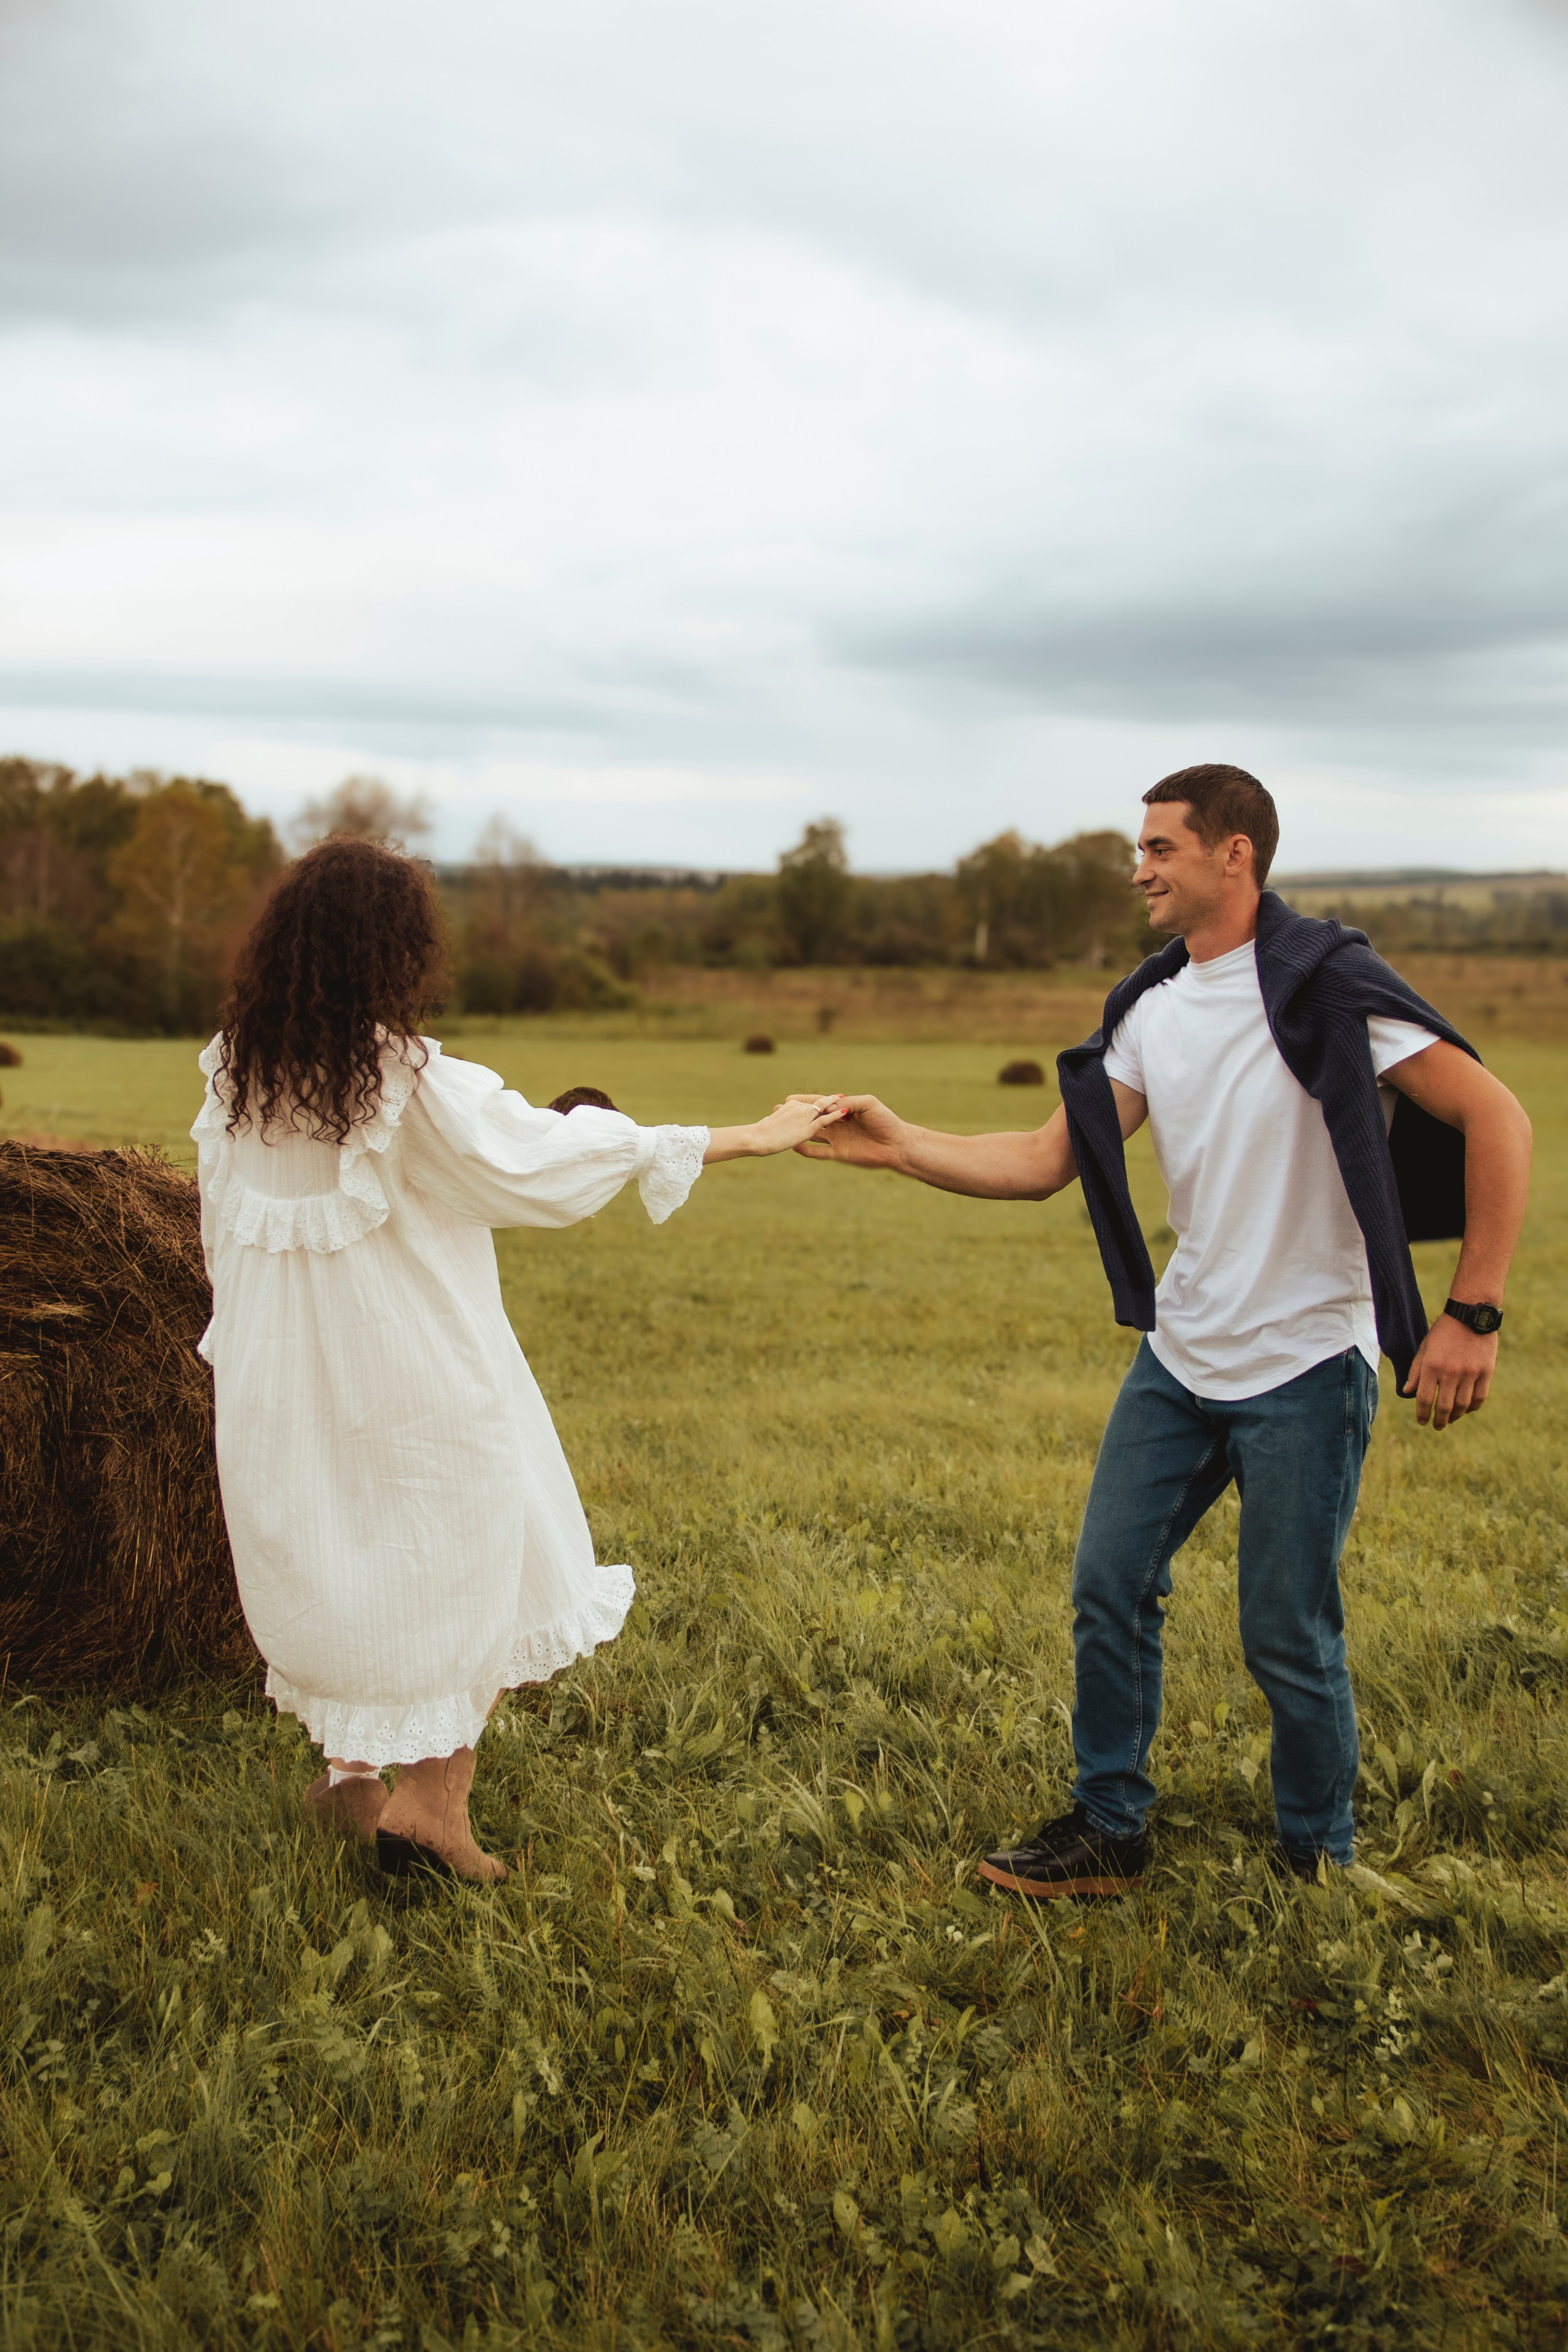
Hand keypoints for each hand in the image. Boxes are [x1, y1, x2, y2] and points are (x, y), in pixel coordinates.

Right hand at [746, 1094, 847, 1155]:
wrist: (753, 1139)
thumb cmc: (755, 1133)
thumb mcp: (768, 1124)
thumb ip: (780, 1119)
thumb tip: (778, 1116)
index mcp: (791, 1107)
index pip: (808, 1103)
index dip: (816, 1101)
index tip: (824, 1099)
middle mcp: (799, 1109)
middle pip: (819, 1104)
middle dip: (830, 1101)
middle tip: (840, 1096)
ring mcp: (804, 1118)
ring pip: (824, 1108)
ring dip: (836, 1106)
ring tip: (847, 1104)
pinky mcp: (808, 1129)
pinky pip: (825, 1119)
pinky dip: (835, 1115)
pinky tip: (844, 1112)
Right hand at [792, 1093, 907, 1169]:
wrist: (896, 1145)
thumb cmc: (886, 1121)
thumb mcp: (868, 1104)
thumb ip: (848, 1103)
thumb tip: (828, 1107)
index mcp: (843, 1110)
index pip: (820, 1104)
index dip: (805, 1101)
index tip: (788, 1099)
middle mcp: (837, 1124)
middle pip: (812, 1119)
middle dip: (796, 1116)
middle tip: (777, 1112)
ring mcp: (836, 1139)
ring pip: (812, 1135)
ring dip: (797, 1132)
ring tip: (781, 1129)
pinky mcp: (838, 1153)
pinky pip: (818, 1152)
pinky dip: (807, 1150)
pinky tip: (794, 1147)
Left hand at [1401, 1314, 1498, 1428]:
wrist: (1471, 1315)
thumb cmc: (1444, 1331)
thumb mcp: (1425, 1348)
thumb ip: (1416, 1371)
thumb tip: (1407, 1392)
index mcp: (1432, 1366)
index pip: (1425, 1399)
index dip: (1422, 1414)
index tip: (1421, 1422)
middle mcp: (1451, 1372)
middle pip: (1444, 1407)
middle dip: (1439, 1420)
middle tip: (1436, 1426)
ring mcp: (1470, 1373)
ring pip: (1463, 1406)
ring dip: (1455, 1416)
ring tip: (1450, 1419)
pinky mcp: (1486, 1372)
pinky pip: (1480, 1397)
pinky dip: (1473, 1407)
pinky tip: (1467, 1409)